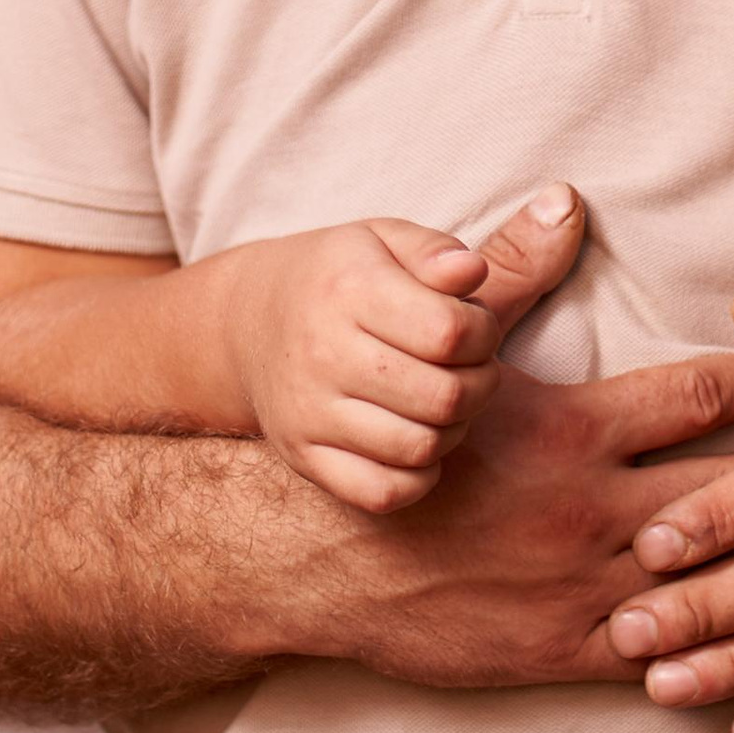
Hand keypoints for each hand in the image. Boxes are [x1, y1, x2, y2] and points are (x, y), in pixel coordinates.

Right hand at [218, 215, 506, 510]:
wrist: (249, 321)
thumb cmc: (338, 276)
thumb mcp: (384, 240)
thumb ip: (435, 251)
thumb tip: (472, 272)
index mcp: (349, 289)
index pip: (450, 331)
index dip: (484, 332)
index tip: (476, 327)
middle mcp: (322, 353)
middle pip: (443, 395)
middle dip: (479, 383)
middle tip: (470, 368)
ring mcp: (308, 412)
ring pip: (419, 447)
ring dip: (453, 428)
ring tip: (444, 399)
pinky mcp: (303, 456)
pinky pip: (382, 493)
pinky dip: (417, 476)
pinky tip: (417, 438)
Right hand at [277, 188, 733, 676]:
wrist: (332, 560)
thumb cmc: (405, 445)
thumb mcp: (464, 356)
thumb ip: (522, 278)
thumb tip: (566, 198)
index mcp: (575, 431)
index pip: (701, 397)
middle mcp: (594, 511)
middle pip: (731, 488)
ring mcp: (589, 589)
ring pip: (715, 576)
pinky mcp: (572, 651)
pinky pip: (673, 651)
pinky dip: (731, 642)